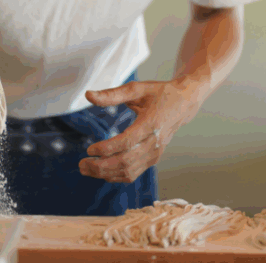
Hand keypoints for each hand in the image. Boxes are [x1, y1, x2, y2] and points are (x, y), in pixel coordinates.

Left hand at [78, 80, 201, 183]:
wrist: (183, 104)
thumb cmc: (159, 94)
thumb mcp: (137, 89)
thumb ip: (112, 94)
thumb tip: (88, 95)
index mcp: (151, 123)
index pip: (127, 142)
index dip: (107, 149)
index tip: (89, 149)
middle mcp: (155, 142)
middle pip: (126, 161)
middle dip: (101, 166)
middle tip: (82, 164)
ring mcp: (155, 153)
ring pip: (129, 171)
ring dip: (106, 173)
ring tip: (86, 169)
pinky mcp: (154, 158)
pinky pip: (133, 173)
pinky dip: (116, 176)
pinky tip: (102, 172)